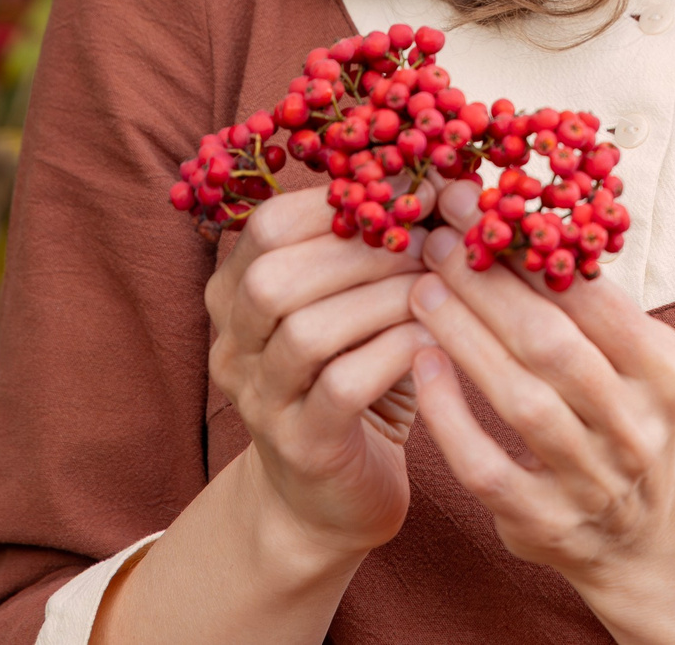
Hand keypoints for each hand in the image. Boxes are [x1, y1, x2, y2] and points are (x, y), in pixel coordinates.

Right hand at [204, 186, 433, 554]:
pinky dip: (393, 354)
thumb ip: (367, 249)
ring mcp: (261, 401)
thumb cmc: (355, 379)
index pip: (268, 226)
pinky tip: (434, 341)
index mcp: (236, 295)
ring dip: (381, 300)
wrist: (330, 497)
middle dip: (361, 249)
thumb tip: (441, 176)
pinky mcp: (302, 447)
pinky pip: (341, 388)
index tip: (410, 190)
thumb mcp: (350, 306)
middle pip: (274, 278)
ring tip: (437, 287)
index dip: (340, 200)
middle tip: (430, 239)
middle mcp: (233, 346)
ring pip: (307, 332)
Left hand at [404, 180, 674, 583]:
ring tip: (421, 289)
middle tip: (435, 240)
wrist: (650, 536)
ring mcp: (593, 482)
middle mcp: (637, 429)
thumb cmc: (626, 417)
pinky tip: (422, 365)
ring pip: (521, 402)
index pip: (594, 298)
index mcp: (667, 373)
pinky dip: (450, 415)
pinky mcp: (544, 523)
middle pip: (553, 345)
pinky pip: (487, 466)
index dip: (532, 247)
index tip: (480, 205)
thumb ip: (587, 305)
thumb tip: (510, 213)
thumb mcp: (636, 361)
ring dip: (465, 338)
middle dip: (488, 285)